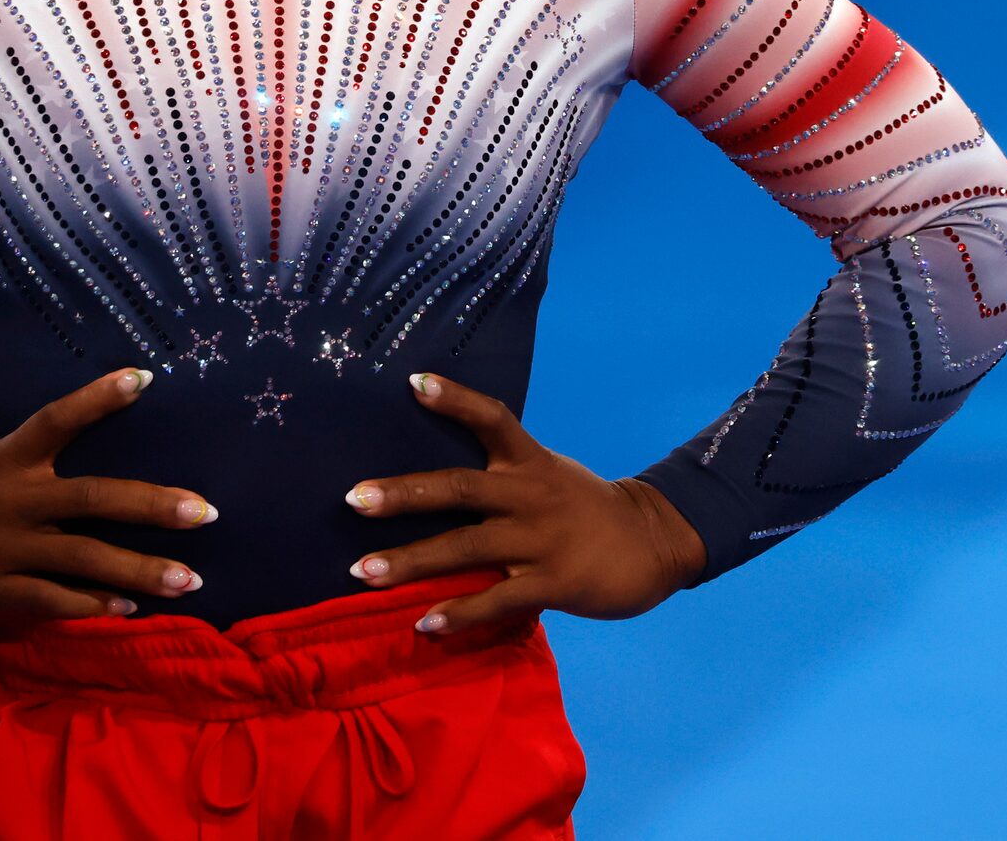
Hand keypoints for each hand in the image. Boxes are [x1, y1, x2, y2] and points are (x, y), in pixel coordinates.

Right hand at [0, 367, 214, 622]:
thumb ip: (16, 433)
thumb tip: (54, 398)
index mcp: (7, 456)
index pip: (58, 418)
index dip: (100, 398)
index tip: (146, 379)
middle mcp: (12, 499)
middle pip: (94, 498)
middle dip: (156, 506)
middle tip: (208, 512)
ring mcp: (4, 547)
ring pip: (84, 559)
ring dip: (141, 571)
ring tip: (191, 579)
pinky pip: (52, 600)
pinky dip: (93, 607)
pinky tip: (130, 610)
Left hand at [343, 372, 706, 634]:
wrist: (653, 543)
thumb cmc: (586, 509)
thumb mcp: (549, 474)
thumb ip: (504, 474)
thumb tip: (438, 482)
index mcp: (530, 462)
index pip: (492, 419)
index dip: (454, 399)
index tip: (413, 383)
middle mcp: (531, 494)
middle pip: (460, 487)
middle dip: (403, 494)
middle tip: (353, 499)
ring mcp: (542, 540)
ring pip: (467, 547)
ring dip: (411, 560)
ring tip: (363, 572)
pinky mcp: (554, 582)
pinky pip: (498, 599)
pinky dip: (459, 612)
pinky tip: (424, 623)